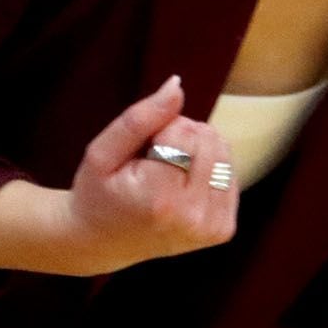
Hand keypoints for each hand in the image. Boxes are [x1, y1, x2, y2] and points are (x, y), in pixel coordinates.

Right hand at [16, 76, 240, 277]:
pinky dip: (206, 170)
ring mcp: (212, 227)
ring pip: (223, 152)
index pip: (184, 130)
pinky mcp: (223, 230)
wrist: (102, 242)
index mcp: (162, 200)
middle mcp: (193, 217)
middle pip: (208, 138)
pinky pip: (229, 173)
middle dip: (180, 137)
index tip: (140, 154)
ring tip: (166, 173)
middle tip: (152, 162)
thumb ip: (140, 117)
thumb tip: (177, 85)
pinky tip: (181, 185)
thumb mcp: (102, 152)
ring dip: (196, 151)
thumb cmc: (98, 193)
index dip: (160, 130)